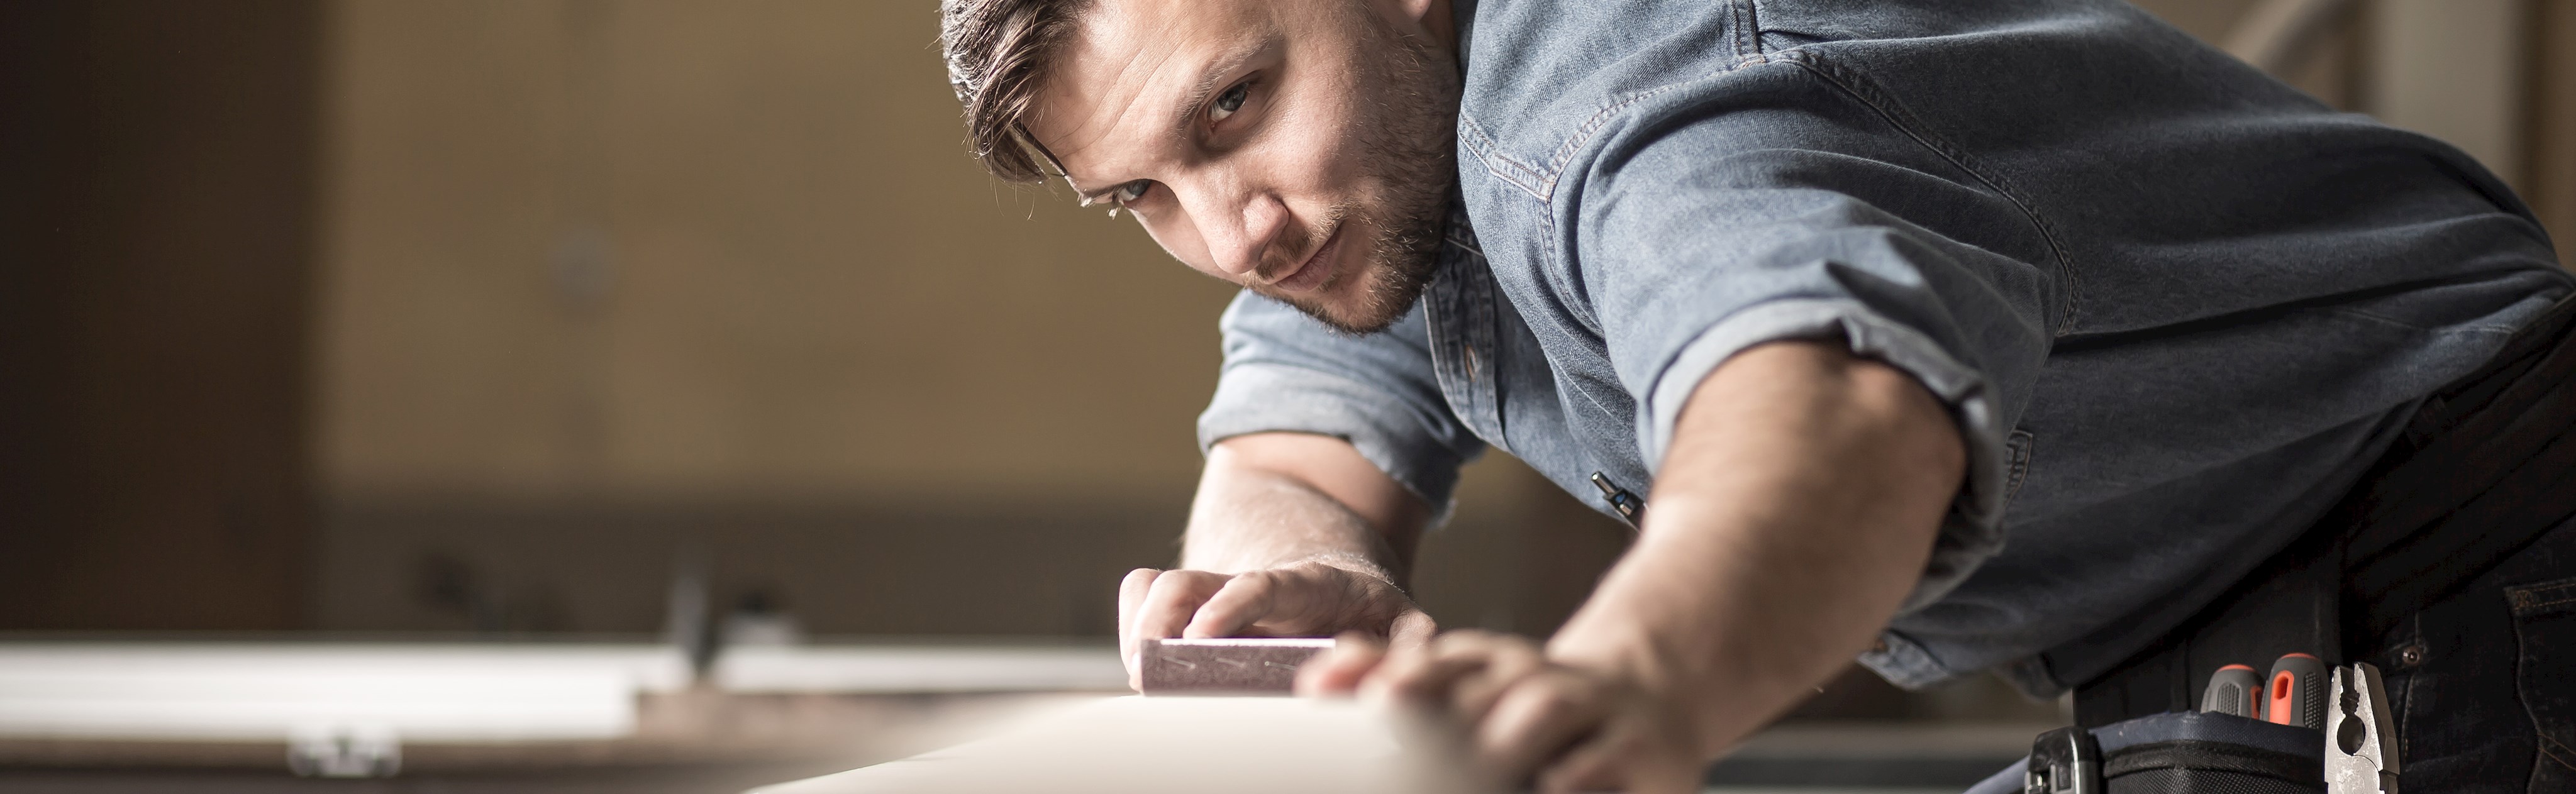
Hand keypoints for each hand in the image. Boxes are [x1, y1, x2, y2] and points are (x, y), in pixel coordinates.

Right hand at [1117, 560, 1434, 690]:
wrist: (1339, 583)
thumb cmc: (1368, 612)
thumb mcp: (1399, 621)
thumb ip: (1408, 639)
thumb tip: (1405, 664)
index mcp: (1305, 585)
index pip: (1263, 584)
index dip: (1233, 604)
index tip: (1202, 635)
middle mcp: (1249, 583)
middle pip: (1188, 584)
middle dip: (1160, 621)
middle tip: (1148, 672)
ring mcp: (1215, 592)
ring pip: (1159, 590)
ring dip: (1138, 630)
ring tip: (1140, 678)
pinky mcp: (1191, 607)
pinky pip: (1145, 594)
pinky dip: (1131, 622)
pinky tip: (1139, 664)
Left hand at [1297, 630, 1703, 793]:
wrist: (1652, 703)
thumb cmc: (1543, 709)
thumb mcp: (1474, 685)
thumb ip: (1402, 678)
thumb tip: (1318, 680)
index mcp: (1488, 662)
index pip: (1430, 658)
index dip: (1385, 672)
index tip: (1339, 691)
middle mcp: (1533, 676)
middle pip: (1478, 684)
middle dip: (1434, 708)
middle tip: (1389, 737)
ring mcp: (1586, 705)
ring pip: (1541, 710)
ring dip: (1501, 738)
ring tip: (1473, 765)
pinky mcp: (1635, 745)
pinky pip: (1600, 760)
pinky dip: (1572, 775)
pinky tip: (1548, 786)